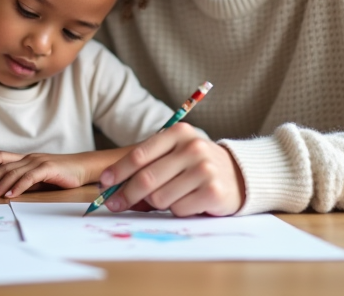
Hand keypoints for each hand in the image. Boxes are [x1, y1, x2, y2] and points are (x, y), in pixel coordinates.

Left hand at [0, 151, 91, 198]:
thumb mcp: (39, 178)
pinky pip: (29, 177)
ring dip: (0, 185)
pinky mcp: (48, 168)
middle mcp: (29, 158)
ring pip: (14, 172)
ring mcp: (38, 162)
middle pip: (4, 167)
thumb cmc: (61, 175)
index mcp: (26, 159)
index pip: (3, 156)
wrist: (83, 168)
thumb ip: (25, 182)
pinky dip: (18, 187)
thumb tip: (7, 192)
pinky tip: (10, 195)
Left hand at [98, 124, 244, 216]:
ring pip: (160, 198)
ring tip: (171, 195)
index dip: (118, 171)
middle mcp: (192, 148)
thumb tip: (113, 187)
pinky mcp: (213, 191)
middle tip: (114, 204)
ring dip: (158, 203)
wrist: (239, 174)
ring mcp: (204, 169)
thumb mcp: (175, 153)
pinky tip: (189, 201)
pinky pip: (179, 209)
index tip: (104, 183)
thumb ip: (149, 164)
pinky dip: (178, 210)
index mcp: (179, 132)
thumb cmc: (196, 164)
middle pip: (146, 179)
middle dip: (126, 194)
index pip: (140, 155)